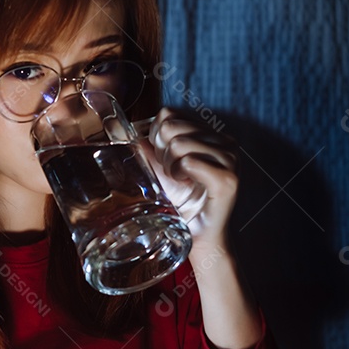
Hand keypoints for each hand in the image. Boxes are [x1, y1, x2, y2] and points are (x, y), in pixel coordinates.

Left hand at [136, 107, 238, 246]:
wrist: (196, 235)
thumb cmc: (178, 201)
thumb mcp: (158, 168)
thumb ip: (146, 145)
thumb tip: (117, 128)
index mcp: (210, 134)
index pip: (169, 114)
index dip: (156, 137)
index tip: (165, 161)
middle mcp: (225, 141)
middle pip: (172, 126)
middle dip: (162, 153)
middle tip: (174, 174)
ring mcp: (230, 158)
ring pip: (179, 143)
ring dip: (170, 166)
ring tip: (181, 181)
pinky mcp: (228, 179)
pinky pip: (190, 161)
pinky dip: (180, 174)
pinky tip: (188, 185)